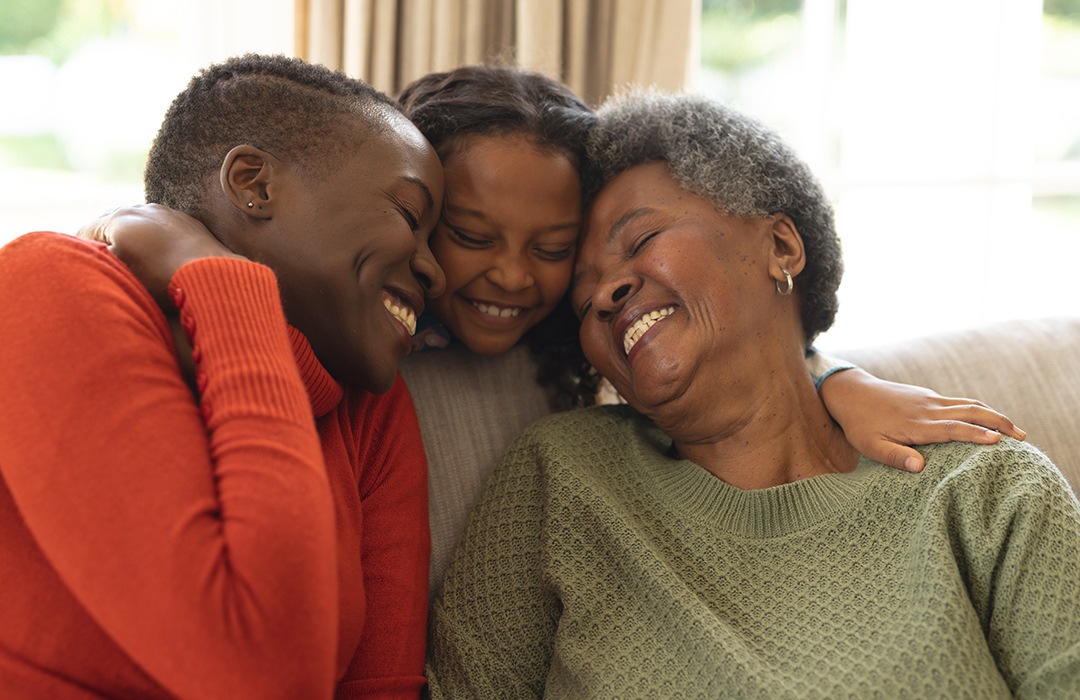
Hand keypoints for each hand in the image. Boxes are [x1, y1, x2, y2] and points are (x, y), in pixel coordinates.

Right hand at [78, 204, 244, 310]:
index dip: (82, 249)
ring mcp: (166, 213)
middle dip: (103, 237)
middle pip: (110, 220)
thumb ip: (102, 258)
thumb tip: (92, 252)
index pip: (87, 230)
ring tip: (126, 253)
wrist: (213, 274)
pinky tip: (156, 250)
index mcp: (119, 219)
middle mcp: (142, 209)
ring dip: (128, 233)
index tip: (82, 264)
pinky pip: (160, 224)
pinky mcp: (187, 221)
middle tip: (101, 257)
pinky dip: (151, 235)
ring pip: (136, 219)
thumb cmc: (163, 278)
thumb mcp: (123, 271)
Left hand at [819, 368, 1026, 472]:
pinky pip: (960, 401)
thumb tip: (921, 467)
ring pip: (969, 404)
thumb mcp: (870, 447)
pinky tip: (988, 419)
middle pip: (971, 411)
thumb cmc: (859, 425)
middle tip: (1022, 438)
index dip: (977, 435)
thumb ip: (895, 457)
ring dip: (994, 415)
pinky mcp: (928, 397)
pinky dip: (980, 409)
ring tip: (1015, 430)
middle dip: (999, 423)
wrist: (851, 392)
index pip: (954, 429)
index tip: (1000, 442)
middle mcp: (928, 410)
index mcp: (917, 425)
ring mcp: (930, 400)